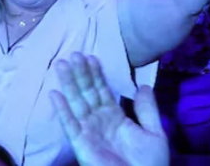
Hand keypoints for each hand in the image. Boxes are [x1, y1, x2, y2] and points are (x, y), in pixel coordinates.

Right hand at [51, 53, 168, 165]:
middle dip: (80, 74)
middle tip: (74, 54)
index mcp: (115, 117)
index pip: (103, 91)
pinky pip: (70, 124)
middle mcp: (99, 120)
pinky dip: (62, 110)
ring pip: (77, 102)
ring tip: (61, 65)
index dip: (97, 75)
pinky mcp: (80, 142)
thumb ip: (147, 110)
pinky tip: (55, 94)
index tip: (91, 57)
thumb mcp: (154, 133)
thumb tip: (143, 86)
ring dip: (69, 84)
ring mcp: (88, 130)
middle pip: (87, 92)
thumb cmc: (149, 164)